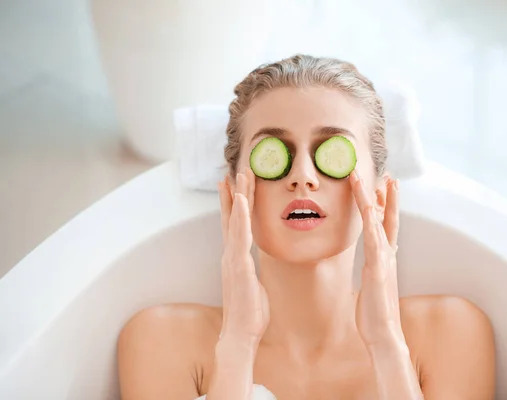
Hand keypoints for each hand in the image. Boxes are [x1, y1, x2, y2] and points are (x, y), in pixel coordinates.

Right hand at [217, 167, 269, 345]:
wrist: (240, 334)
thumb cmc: (249, 314)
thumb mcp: (253, 286)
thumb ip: (251, 273)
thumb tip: (253, 270)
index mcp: (235, 259)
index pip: (235, 226)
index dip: (234, 205)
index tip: (234, 187)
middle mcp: (230, 255)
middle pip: (230, 217)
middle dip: (233, 193)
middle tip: (234, 171)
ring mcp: (232, 259)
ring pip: (234, 220)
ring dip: (236, 196)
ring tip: (239, 175)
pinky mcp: (238, 265)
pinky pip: (239, 235)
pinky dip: (238, 216)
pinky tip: (240, 200)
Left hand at [350, 171, 403, 347]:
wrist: (384, 333)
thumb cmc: (375, 312)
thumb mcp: (375, 284)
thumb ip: (377, 269)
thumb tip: (374, 261)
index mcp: (385, 257)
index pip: (386, 225)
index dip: (386, 205)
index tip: (383, 187)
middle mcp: (387, 255)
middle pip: (388, 218)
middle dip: (387, 196)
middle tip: (388, 176)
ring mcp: (383, 261)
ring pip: (378, 223)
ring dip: (373, 200)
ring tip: (371, 180)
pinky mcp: (377, 270)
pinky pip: (373, 241)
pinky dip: (372, 224)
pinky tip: (369, 210)